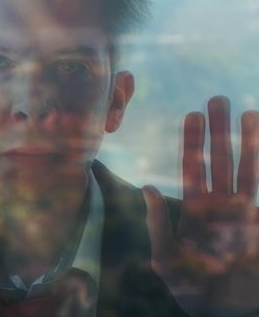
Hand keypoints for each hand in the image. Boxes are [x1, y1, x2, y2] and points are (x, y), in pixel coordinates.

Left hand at [144, 96, 258, 315]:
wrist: (222, 305)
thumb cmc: (190, 286)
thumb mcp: (166, 256)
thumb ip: (158, 224)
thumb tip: (147, 189)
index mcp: (193, 208)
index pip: (192, 166)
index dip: (193, 141)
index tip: (193, 114)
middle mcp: (217, 204)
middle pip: (217, 158)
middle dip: (217, 130)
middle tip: (217, 98)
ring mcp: (240, 211)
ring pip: (242, 166)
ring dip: (244, 139)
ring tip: (245, 110)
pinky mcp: (255, 220)